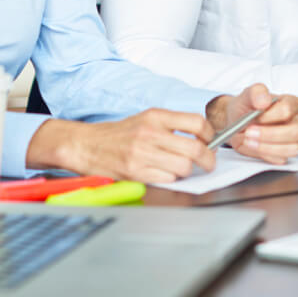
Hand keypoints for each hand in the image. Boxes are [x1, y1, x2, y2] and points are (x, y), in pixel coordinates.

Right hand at [28, 110, 217, 183]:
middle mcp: (150, 134)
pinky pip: (168, 179)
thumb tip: (202, 137)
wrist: (86, 145)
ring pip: (184, 167)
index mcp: (156, 117)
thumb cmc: (119, 134)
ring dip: (189, 171)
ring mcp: (142, 154)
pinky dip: (172, 179)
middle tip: (208, 163)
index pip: (197, 123)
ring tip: (183, 169)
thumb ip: (172, 125)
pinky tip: (166, 174)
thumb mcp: (146, 119)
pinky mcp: (135, 172)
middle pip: (195, 149)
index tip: (211, 141)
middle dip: (208, 159)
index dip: (210, 135)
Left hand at [206, 85, 297, 163]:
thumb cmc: (247, 107)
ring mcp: (293, 138)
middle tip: (250, 132)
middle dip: (270, 134)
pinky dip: (265, 154)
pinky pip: (280, 158)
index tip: (256, 117)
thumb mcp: (248, 94)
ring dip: (267, 147)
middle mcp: (296, 121)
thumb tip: (264, 99)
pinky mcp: (285, 152)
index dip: (270, 116)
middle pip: (295, 132)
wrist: (237, 121)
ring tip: (250, 141)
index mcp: (292, 103)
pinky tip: (255, 146)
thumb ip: (257, 92)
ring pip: (291, 148)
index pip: (288, 110)